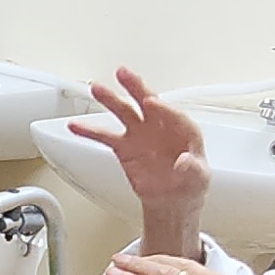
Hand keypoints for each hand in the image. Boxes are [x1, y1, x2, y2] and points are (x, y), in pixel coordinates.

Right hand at [66, 67, 208, 226]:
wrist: (171, 200)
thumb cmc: (189, 184)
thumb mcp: (199, 178)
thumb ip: (193, 169)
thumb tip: (184, 162)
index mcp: (183, 130)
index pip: (172, 114)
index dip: (162, 108)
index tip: (151, 102)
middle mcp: (160, 126)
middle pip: (147, 101)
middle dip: (135, 87)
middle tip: (123, 73)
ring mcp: (140, 134)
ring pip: (124, 112)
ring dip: (110, 99)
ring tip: (96, 88)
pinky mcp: (123, 147)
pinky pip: (104, 136)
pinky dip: (89, 131)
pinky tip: (76, 126)